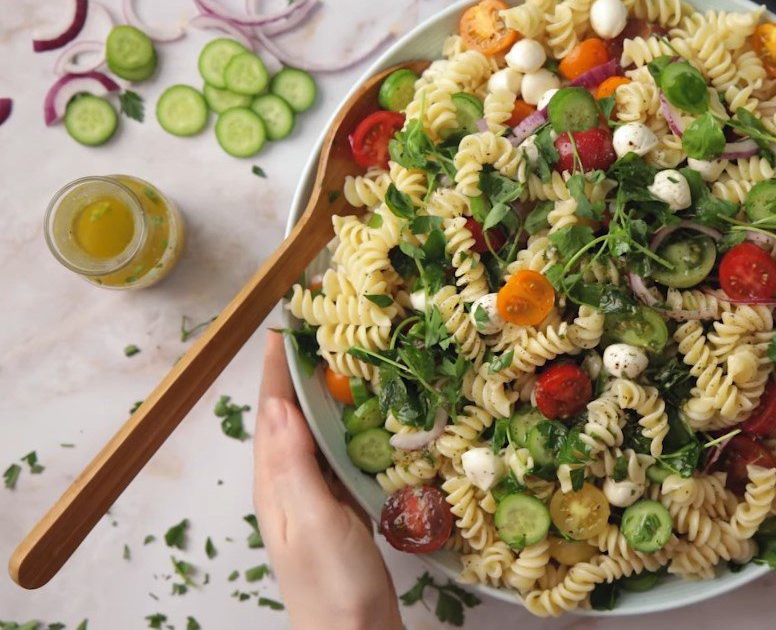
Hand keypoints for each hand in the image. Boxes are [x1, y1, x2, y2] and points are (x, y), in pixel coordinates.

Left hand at [253, 333, 403, 629]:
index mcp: (275, 484)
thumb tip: (276, 403)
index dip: (277, 369)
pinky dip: (348, 427)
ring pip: (314, 434)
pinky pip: (336, 455)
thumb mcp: (312, 520)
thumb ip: (292, 464)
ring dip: (325, 397)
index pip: (272, 413)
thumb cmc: (332, 584)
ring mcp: (313, 499)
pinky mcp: (339, 510)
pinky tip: (369, 419)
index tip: (287, 326)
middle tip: (324, 333)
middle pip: (290, 418)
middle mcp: (288, 486)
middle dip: (300, 374)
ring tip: (347, 362)